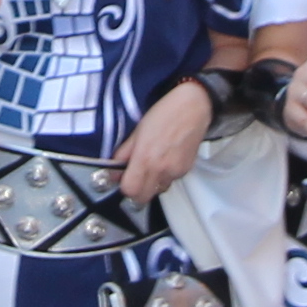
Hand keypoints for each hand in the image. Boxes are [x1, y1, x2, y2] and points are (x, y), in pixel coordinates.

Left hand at [113, 75, 212, 204]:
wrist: (192, 108)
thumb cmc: (165, 114)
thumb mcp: (137, 131)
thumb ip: (123, 153)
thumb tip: (113, 170)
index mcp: (145, 158)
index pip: (130, 190)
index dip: (124, 186)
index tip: (122, 179)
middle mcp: (161, 169)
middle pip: (143, 198)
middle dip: (136, 191)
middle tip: (134, 177)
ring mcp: (175, 172)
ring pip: (158, 190)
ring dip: (152, 183)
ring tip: (153, 164)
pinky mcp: (185, 171)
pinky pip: (170, 181)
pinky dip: (165, 175)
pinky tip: (165, 159)